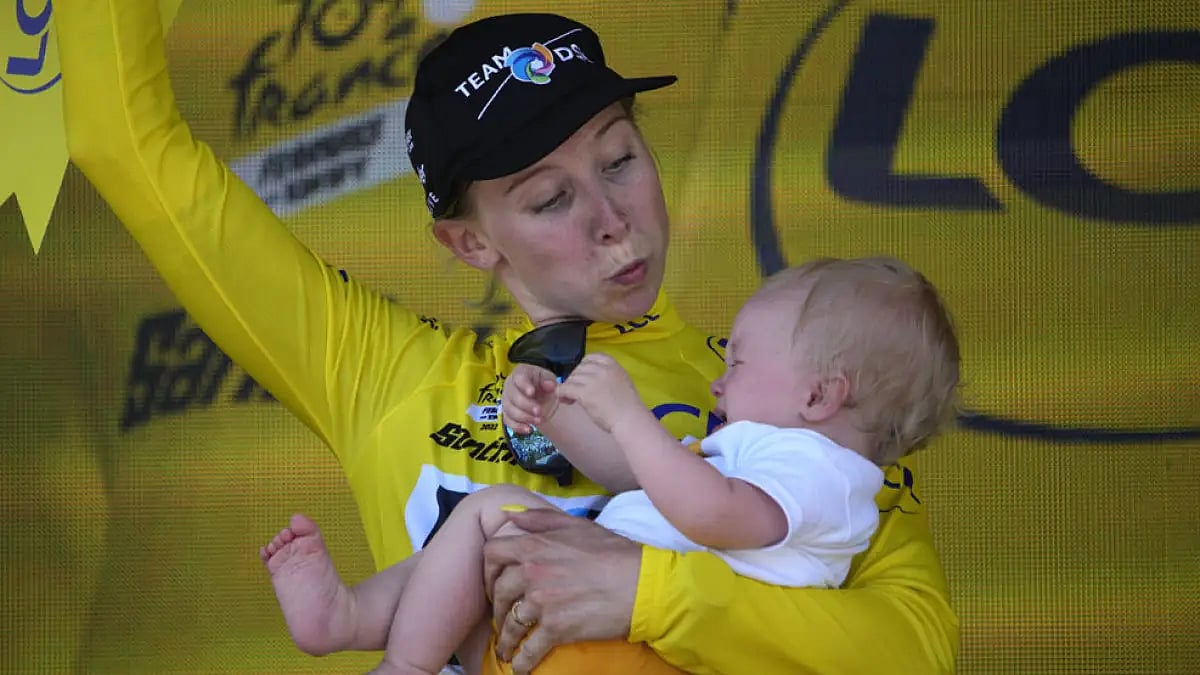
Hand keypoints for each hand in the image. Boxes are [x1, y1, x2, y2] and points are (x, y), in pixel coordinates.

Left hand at [483, 508, 641, 673]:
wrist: (641, 583)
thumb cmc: (614, 551)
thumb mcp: (578, 525)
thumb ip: (541, 518)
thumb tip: (511, 515)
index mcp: (534, 546)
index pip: (491, 554)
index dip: (487, 570)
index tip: (493, 582)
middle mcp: (531, 573)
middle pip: (497, 593)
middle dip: (496, 608)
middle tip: (502, 617)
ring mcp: (541, 602)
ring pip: (510, 624)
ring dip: (506, 639)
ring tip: (507, 648)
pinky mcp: (556, 629)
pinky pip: (529, 649)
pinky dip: (521, 661)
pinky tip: (519, 667)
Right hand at [502, 364, 559, 433]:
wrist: (542, 396)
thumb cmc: (544, 384)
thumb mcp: (549, 379)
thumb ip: (549, 381)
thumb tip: (549, 385)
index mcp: (520, 373)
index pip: (519, 377)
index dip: (524, 385)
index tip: (532, 392)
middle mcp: (510, 385)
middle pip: (513, 396)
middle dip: (526, 405)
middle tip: (539, 411)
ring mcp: (507, 399)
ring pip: (509, 409)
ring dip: (524, 417)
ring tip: (539, 421)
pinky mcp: (507, 413)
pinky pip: (507, 420)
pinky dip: (517, 426)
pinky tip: (529, 429)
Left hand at [556, 354, 640, 431]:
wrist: (630, 420)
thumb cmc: (627, 405)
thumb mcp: (620, 380)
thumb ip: (606, 374)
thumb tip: (587, 376)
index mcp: (612, 363)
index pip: (589, 358)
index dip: (582, 368)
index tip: (582, 378)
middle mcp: (602, 369)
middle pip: (579, 369)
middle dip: (575, 379)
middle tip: (574, 392)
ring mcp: (593, 380)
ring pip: (571, 379)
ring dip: (568, 388)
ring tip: (570, 399)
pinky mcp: (585, 393)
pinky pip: (566, 389)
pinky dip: (562, 394)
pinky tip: (565, 400)